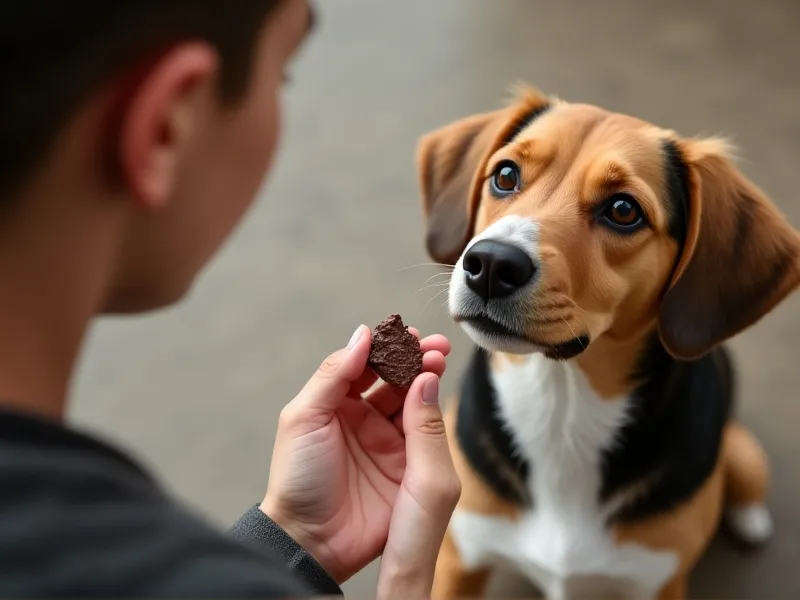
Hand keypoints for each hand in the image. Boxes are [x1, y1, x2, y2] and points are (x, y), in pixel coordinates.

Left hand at [261, 324, 459, 588]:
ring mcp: (386, 440)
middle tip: (434, 345)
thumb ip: (333, 375)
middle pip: (395, 378)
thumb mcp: (303, 418)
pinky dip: (431, 408)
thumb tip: (362, 335)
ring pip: (412, 399)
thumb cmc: (297, 476)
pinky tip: (435, 390)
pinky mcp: (405, 463)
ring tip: (439, 360)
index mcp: (335, 403)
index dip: (386, 348)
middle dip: (415, 358)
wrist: (310, 537)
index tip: (406, 334)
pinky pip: (423, 431)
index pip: (366, 365)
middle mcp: (364, 417)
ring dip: (426, 376)